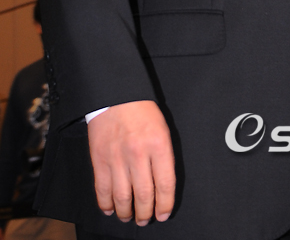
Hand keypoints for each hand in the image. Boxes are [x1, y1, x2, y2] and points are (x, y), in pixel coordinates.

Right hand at [87, 100, 174, 225]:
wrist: (116, 94)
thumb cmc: (142, 111)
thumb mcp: (162, 129)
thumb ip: (164, 156)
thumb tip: (162, 186)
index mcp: (158, 144)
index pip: (165, 184)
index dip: (165, 205)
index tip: (163, 214)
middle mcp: (138, 153)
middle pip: (144, 195)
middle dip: (145, 213)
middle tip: (145, 219)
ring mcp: (117, 158)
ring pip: (123, 197)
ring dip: (127, 213)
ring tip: (129, 217)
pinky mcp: (99, 159)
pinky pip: (102, 189)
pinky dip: (106, 204)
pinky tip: (111, 209)